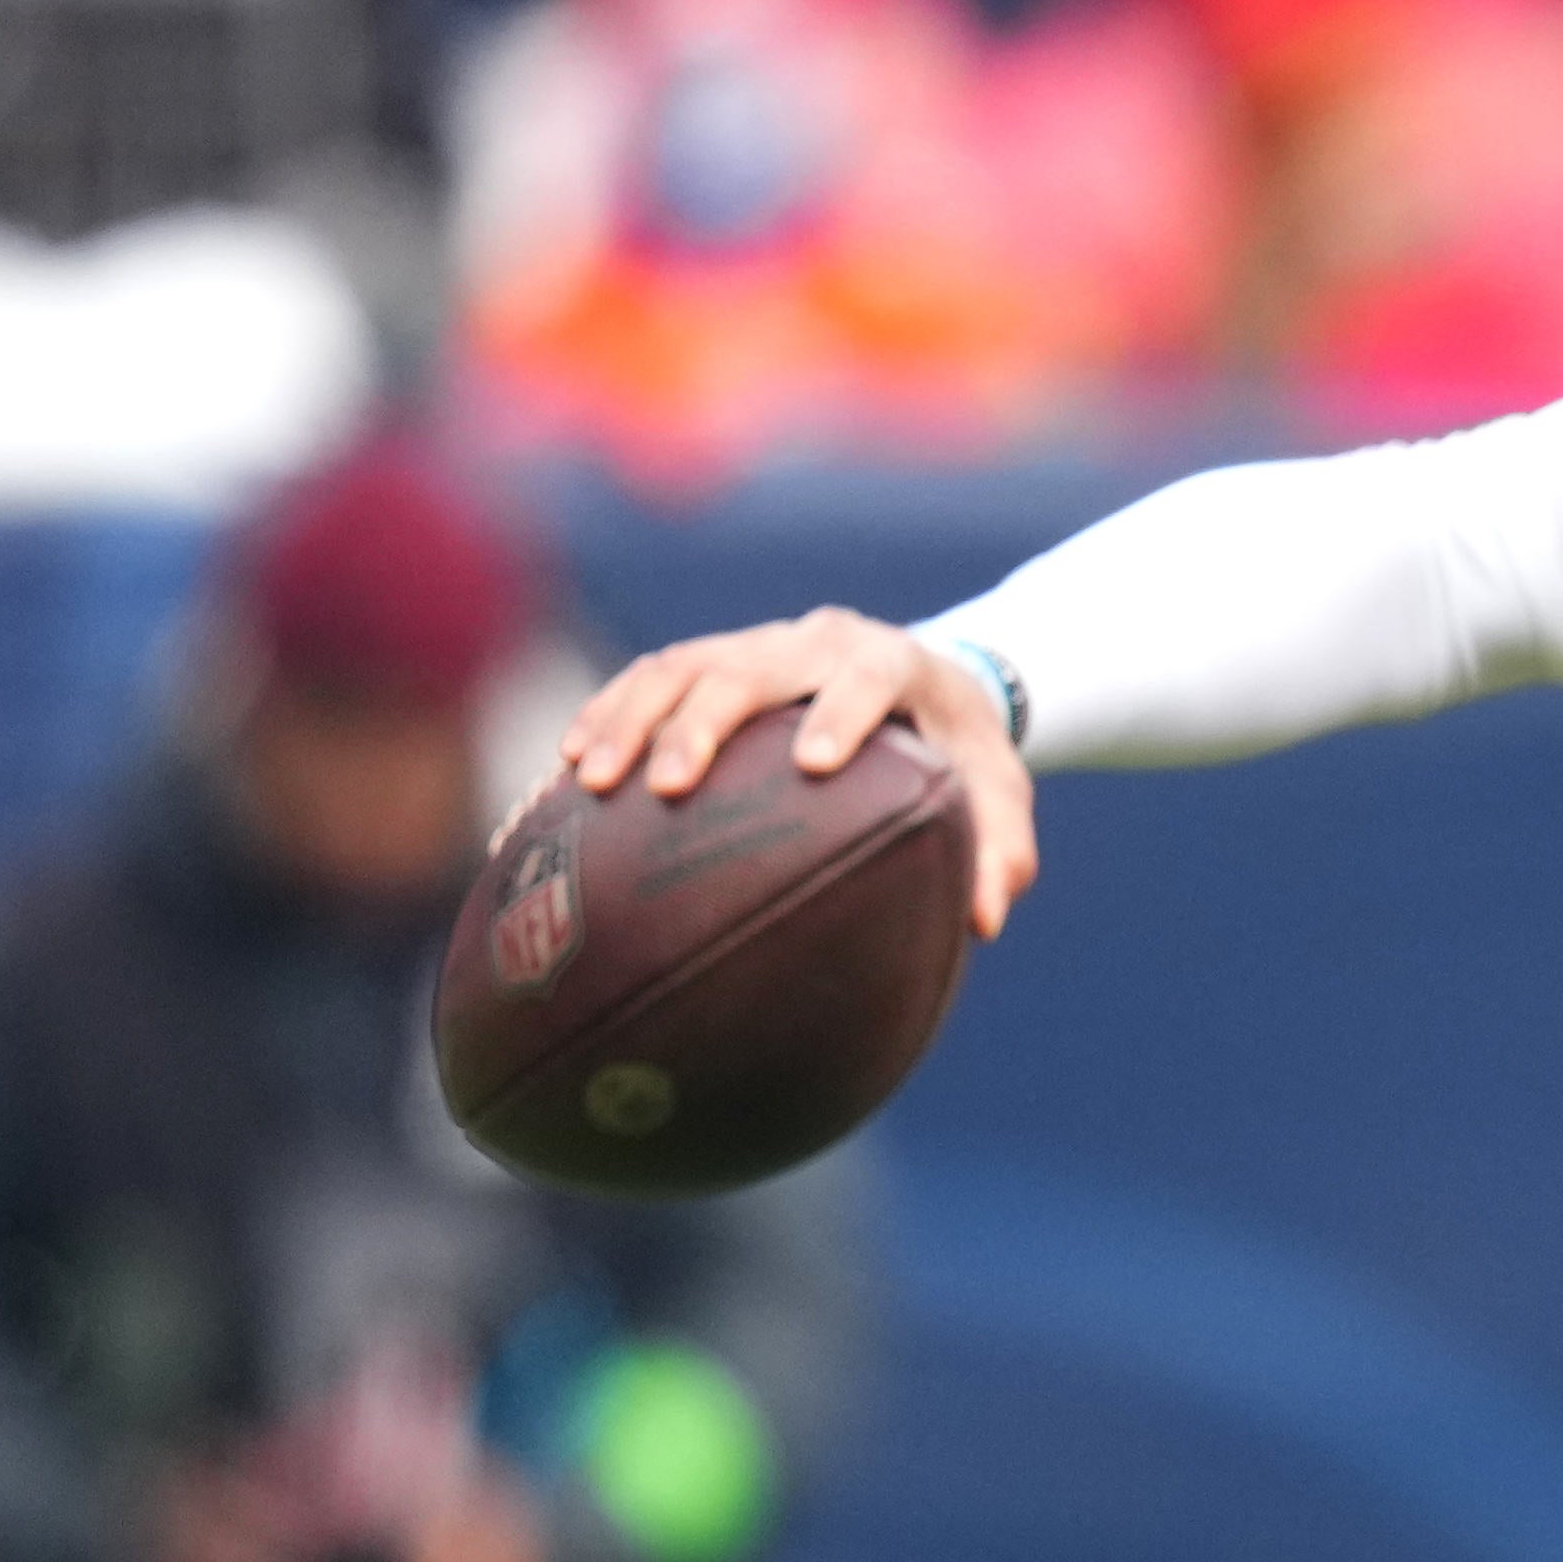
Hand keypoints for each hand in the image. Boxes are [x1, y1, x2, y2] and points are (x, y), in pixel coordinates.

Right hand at [557, 610, 1038, 935]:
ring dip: (628, 718)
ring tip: (585, 783)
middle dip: (705, 722)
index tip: (814, 765)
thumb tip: (987, 920)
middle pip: (748, 665)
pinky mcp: (708, 660)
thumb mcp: (994, 792)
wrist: (919, 677)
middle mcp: (813, 641)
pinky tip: (560, 774)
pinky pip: (644, 679)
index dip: (843, 713)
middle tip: (672, 787)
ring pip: (678, 665)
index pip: (866, 677)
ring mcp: (752, 644)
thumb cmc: (957, 751)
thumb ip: (1002, 849)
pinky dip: (602, 717)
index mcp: (890, 662)